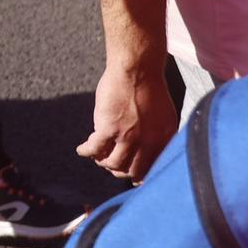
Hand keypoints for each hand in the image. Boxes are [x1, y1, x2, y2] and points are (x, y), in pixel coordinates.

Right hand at [78, 58, 178, 180]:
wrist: (136, 70)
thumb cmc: (150, 87)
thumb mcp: (165, 116)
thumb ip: (160, 135)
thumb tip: (155, 150)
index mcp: (163, 140)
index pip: (153, 169)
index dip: (140, 176)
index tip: (133, 177)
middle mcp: (147, 143)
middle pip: (132, 171)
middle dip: (120, 172)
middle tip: (112, 166)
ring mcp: (128, 137)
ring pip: (113, 164)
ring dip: (103, 162)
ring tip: (98, 156)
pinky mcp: (108, 128)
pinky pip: (94, 149)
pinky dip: (86, 151)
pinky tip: (82, 149)